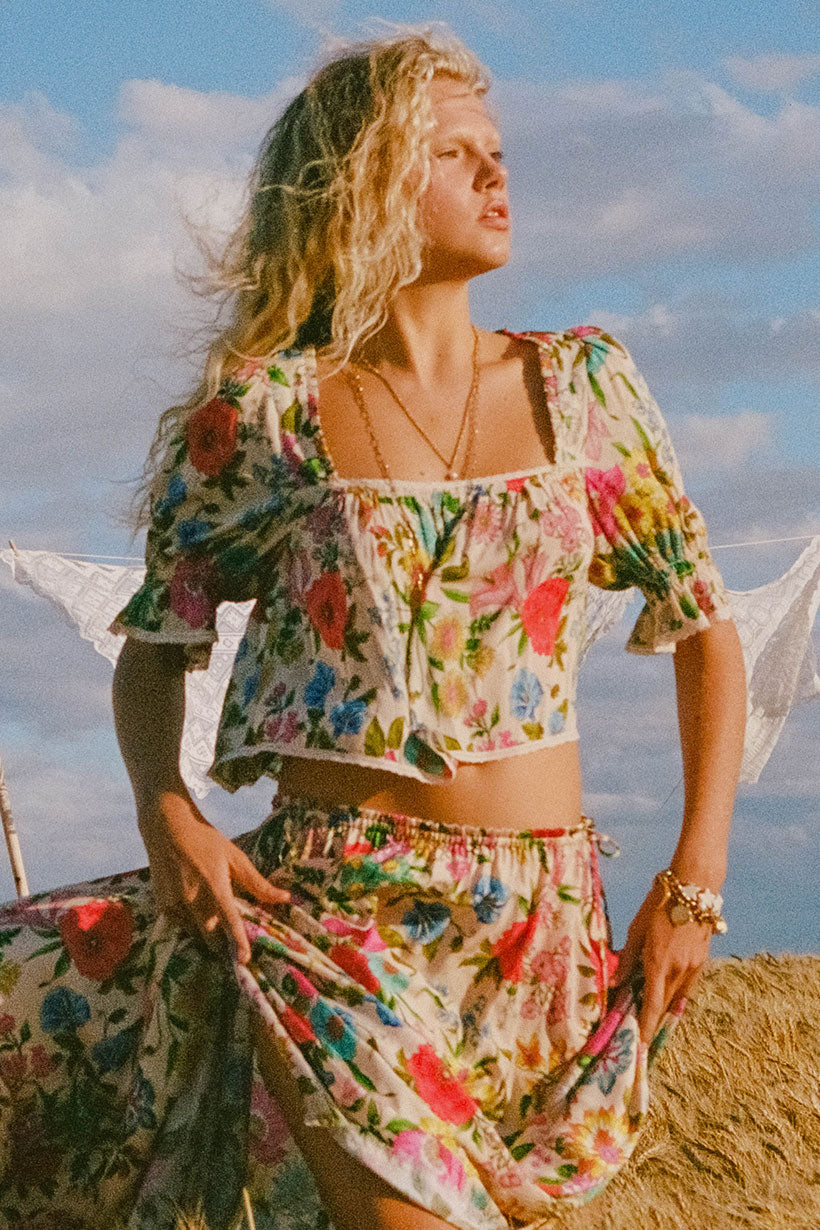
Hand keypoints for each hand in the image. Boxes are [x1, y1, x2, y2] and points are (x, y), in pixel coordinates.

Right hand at [138, 791, 289, 964]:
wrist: (167, 829)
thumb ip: (257, 882)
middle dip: (222, 942)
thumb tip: (284, 897)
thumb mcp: (235, 857)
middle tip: (230, 940)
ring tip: (210, 917)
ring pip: (195, 932)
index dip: (238, 942)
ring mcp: (175, 903)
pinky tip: (195, 906)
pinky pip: (181, 924)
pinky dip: (191, 922)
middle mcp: (193, 898)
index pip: (229, 920)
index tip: (244, 960)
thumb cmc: (206, 841)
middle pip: (210, 935)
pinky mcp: (163, 905)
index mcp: (214, 885)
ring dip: (206, 931)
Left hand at [614, 876, 710, 1043]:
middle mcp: (679, 969)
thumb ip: (627, 958)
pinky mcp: (702, 960)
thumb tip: (616, 981)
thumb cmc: (658, 904)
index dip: (646, 1027)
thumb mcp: (637, 929)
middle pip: (665, 1004)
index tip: (642, 1045)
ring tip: (651, 1012)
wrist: (693, 888)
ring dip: (665, 1005)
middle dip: (653, 1018)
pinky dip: (677, 992)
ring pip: (678, 996)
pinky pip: (688, 985)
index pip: (652, 1004)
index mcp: (659, 962)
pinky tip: (668, 991)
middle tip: (640, 1029)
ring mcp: (694, 966)